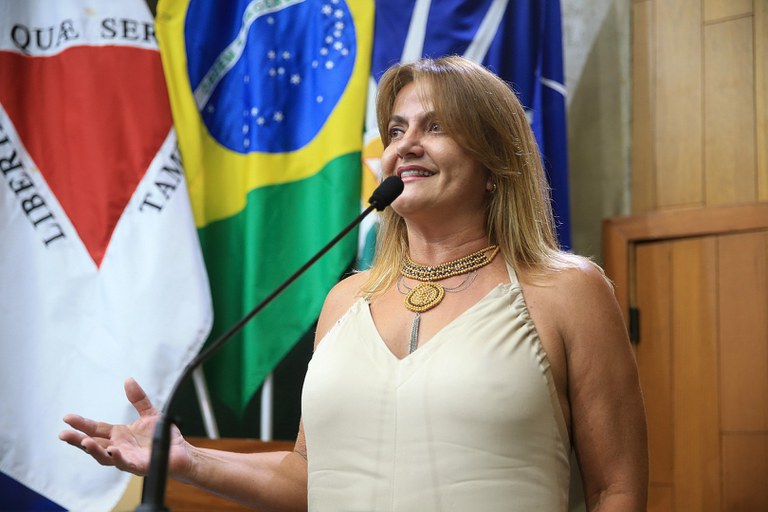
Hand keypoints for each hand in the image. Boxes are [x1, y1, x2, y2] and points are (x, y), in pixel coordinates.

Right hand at [59, 378, 190, 477]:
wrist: (181, 452)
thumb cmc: (163, 436)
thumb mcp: (149, 413)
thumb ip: (138, 399)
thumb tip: (128, 380)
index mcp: (119, 435)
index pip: (96, 429)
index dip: (82, 424)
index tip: (67, 418)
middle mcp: (119, 447)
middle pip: (94, 444)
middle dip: (77, 440)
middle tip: (63, 434)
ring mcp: (126, 458)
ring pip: (104, 457)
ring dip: (94, 450)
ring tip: (84, 442)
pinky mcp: (138, 466)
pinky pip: (125, 463)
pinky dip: (117, 458)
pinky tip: (113, 451)